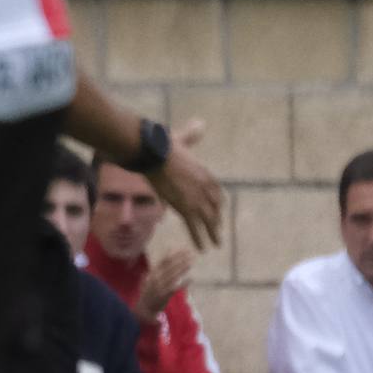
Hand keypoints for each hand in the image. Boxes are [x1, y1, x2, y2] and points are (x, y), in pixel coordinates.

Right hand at [135, 247, 192, 324]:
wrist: (142, 310)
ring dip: (182, 268)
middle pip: (169, 266)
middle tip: (190, 253)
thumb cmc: (147, 294)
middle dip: (180, 259)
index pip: (163, 261)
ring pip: (173, 275)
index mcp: (152, 274)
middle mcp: (155, 279)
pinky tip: (191, 279)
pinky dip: (183, 283)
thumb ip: (155, 271)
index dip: (172, 254)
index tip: (181, 249)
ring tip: (191, 262)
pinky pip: (175, 288)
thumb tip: (159, 266)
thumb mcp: (149, 281)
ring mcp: (159, 287)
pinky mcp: (163, 296)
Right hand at [149, 120, 223, 251]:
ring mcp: (196, 198)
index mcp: (204, 172)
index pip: (216, 191)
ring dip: (213, 233)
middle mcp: (205, 186)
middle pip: (215, 207)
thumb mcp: (181, 138)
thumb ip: (191, 134)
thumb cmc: (163, 145)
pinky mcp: (185, 207)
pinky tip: (203, 248)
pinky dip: (200, 238)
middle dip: (216, 220)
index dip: (218, 202)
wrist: (153, 153)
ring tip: (215, 244)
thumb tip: (201, 123)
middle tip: (218, 231)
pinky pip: (195, 227)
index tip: (218, 210)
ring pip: (208, 220)